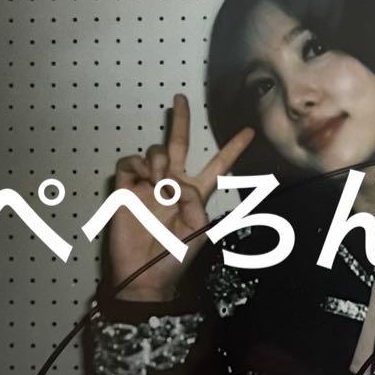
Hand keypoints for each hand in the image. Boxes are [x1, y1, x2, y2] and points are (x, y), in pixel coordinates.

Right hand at [108, 92, 254, 301]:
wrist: (143, 275)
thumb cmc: (173, 258)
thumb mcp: (197, 233)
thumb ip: (197, 206)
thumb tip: (178, 186)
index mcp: (195, 195)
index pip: (218, 166)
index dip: (233, 149)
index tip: (249, 132)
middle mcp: (172, 185)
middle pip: (180, 144)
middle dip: (181, 121)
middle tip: (181, 99)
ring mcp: (149, 185)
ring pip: (156, 152)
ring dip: (160, 159)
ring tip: (160, 180)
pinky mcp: (126, 189)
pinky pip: (130, 163)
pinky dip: (138, 165)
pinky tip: (145, 179)